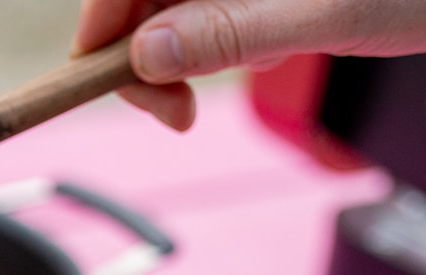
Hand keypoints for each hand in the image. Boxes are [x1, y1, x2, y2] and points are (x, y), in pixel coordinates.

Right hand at [74, 0, 425, 129]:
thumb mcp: (324, 14)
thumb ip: (230, 33)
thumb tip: (146, 54)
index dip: (101, 24)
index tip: (103, 79)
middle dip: (140, 55)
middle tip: (172, 112)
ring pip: (165, 11)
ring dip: (176, 59)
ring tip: (221, 85)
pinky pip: (200, 14)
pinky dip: (212, 49)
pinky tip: (249, 59)